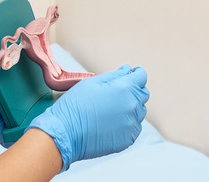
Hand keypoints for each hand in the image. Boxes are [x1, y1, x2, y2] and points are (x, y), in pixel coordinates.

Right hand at [27, 64, 149, 170]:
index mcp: (124, 88)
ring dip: (131, 107)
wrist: (65, 134)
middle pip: (143, 94)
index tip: (131, 74)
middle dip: (134, 90)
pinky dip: (127, 123)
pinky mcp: (128, 139)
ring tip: (112, 110)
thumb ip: (114, 75)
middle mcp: (132, 106)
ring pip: (140, 111)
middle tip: (117, 93)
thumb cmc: (74, 106)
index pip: (141, 76)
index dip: (135, 74)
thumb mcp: (92, 82)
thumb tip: (127, 70)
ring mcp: (131, 124)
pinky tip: (112, 122)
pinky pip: (135, 127)